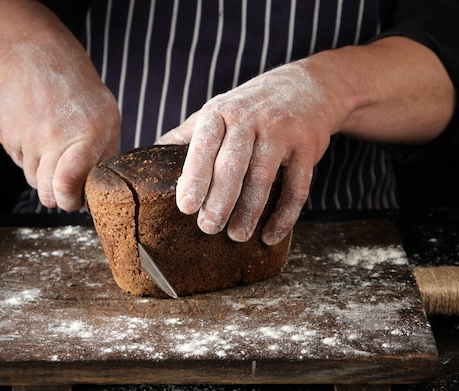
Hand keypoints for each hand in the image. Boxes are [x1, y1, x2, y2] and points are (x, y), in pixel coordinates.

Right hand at [0, 43, 120, 211]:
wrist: (37, 58)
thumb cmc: (80, 91)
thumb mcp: (108, 119)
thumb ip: (107, 155)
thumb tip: (102, 190)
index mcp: (87, 136)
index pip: (68, 184)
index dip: (70, 200)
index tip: (75, 200)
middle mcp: (55, 139)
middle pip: (48, 193)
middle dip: (57, 196)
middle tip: (65, 186)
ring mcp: (29, 139)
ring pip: (34, 181)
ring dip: (44, 175)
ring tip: (54, 150)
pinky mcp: (9, 138)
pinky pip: (20, 164)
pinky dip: (29, 159)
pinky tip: (39, 137)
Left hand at [156, 61, 338, 244]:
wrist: (308, 86)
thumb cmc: (250, 106)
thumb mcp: (217, 111)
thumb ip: (187, 136)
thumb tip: (150, 159)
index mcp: (219, 112)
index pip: (203, 146)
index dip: (194, 177)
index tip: (185, 206)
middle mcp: (250, 119)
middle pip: (232, 164)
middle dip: (219, 200)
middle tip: (208, 228)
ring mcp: (281, 132)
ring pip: (263, 177)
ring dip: (249, 211)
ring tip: (237, 235)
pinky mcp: (307, 147)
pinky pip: (296, 187)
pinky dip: (285, 215)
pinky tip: (271, 235)